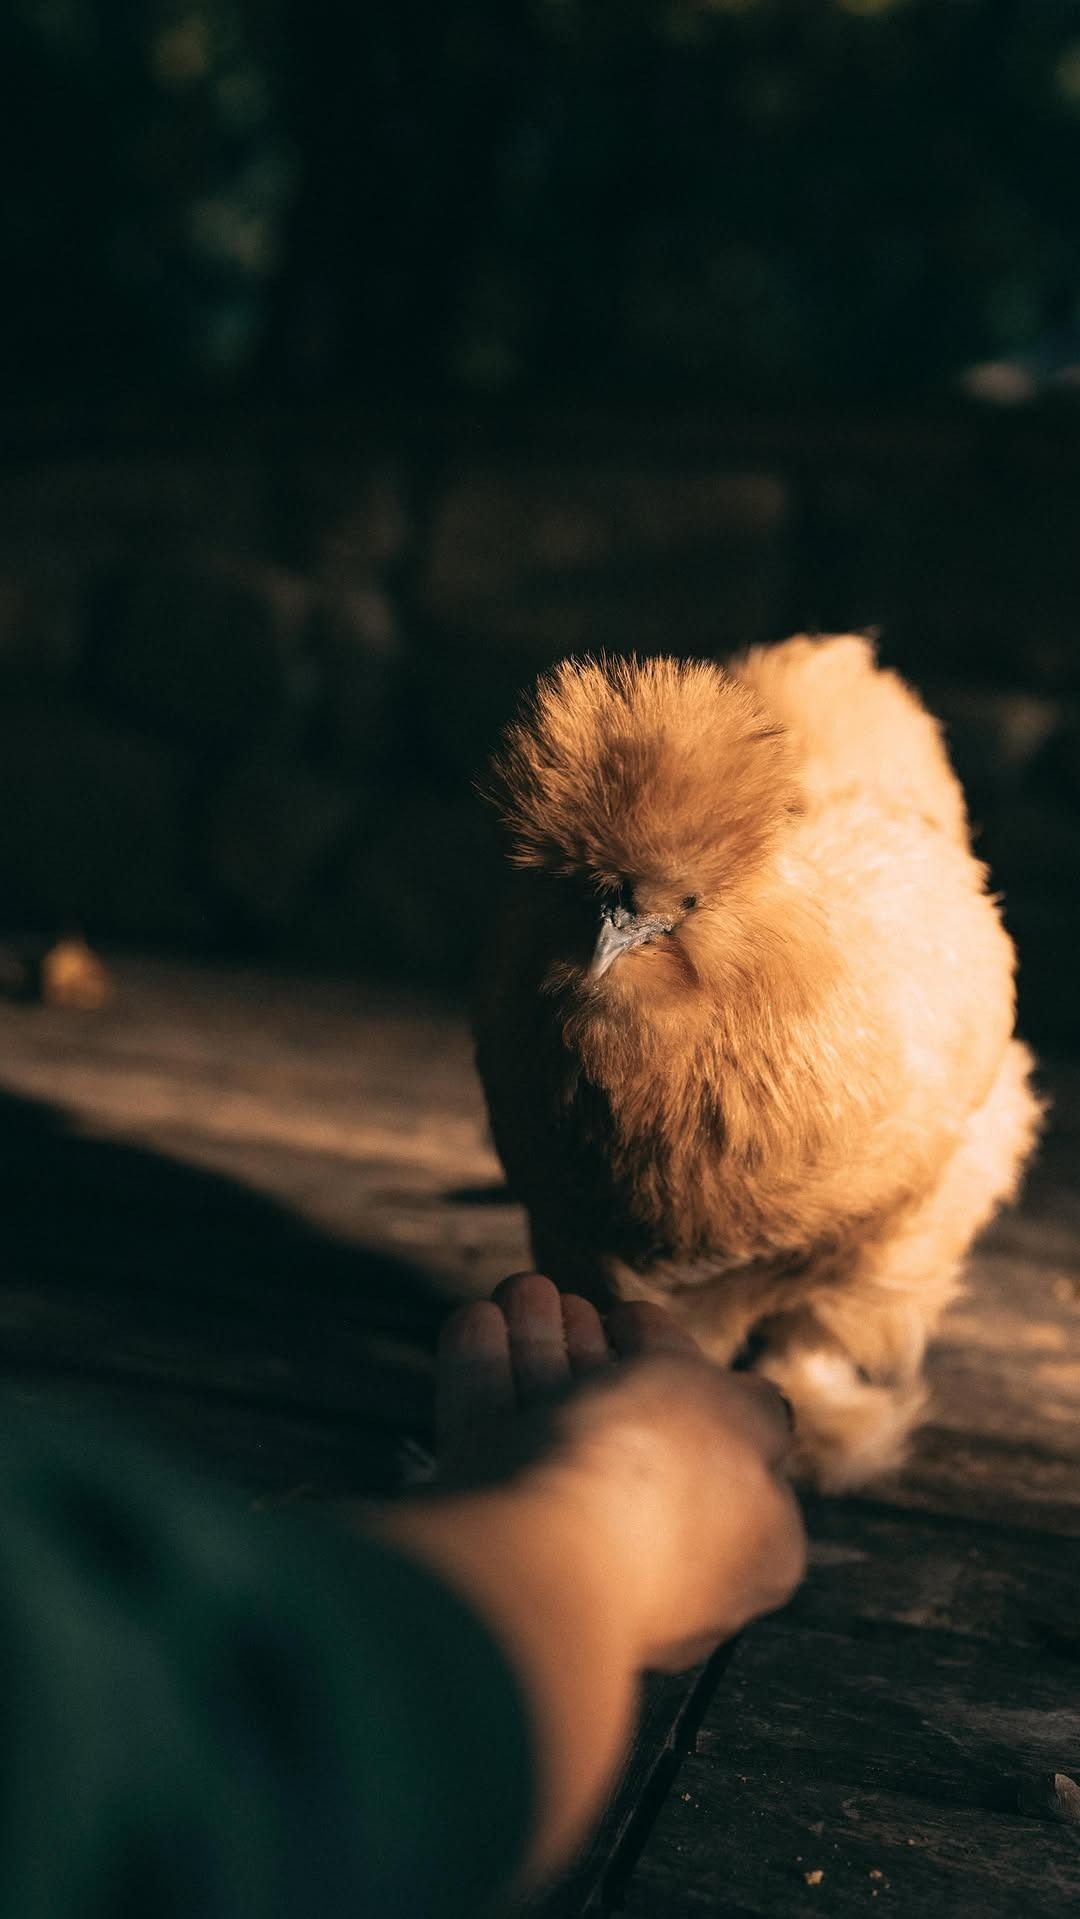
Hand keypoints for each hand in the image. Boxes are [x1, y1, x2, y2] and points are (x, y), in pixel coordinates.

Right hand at [436, 1272, 805, 1671]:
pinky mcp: (487, 1540)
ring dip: (536, 1352)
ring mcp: (567, 1551)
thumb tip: (759, 1408)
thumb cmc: (655, 1479)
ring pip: (550, 1433)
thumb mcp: (738, 1418)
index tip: (635, 1314)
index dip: (680, 1367)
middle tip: (570, 1299)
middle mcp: (654, 1554)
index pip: (720, 1445)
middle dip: (593, 1354)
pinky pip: (487, 1446)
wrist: (536, 1554)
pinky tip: (474, 1319)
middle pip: (625, 1434)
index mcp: (743, 1542)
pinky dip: (481, 1377)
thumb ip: (755, 1408)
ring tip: (521, 1287)